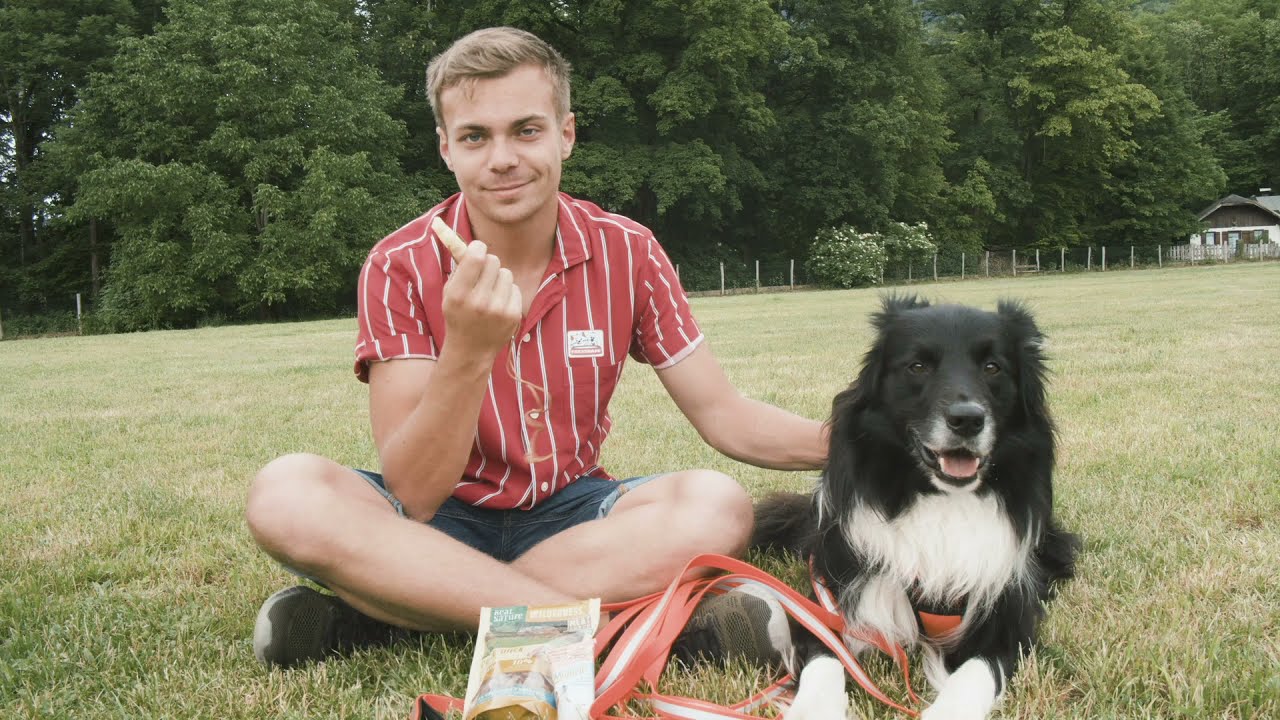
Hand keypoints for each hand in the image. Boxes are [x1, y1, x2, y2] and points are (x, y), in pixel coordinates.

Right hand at [441, 240, 522, 359]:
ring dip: (498, 278)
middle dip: (488, 264)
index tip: (476, 252)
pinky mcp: (513, 315)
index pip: (476, 256)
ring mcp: (497, 309)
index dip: (478, 249)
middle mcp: (478, 301)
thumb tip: (441, 224)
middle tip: (482, 275)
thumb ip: (455, 262)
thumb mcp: (449, 291)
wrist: (471, 349)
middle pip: (493, 260)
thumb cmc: (458, 313)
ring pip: (505, 272)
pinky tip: (498, 305)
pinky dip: (507, 292)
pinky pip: (514, 287)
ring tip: (489, 293)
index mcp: (457, 294)